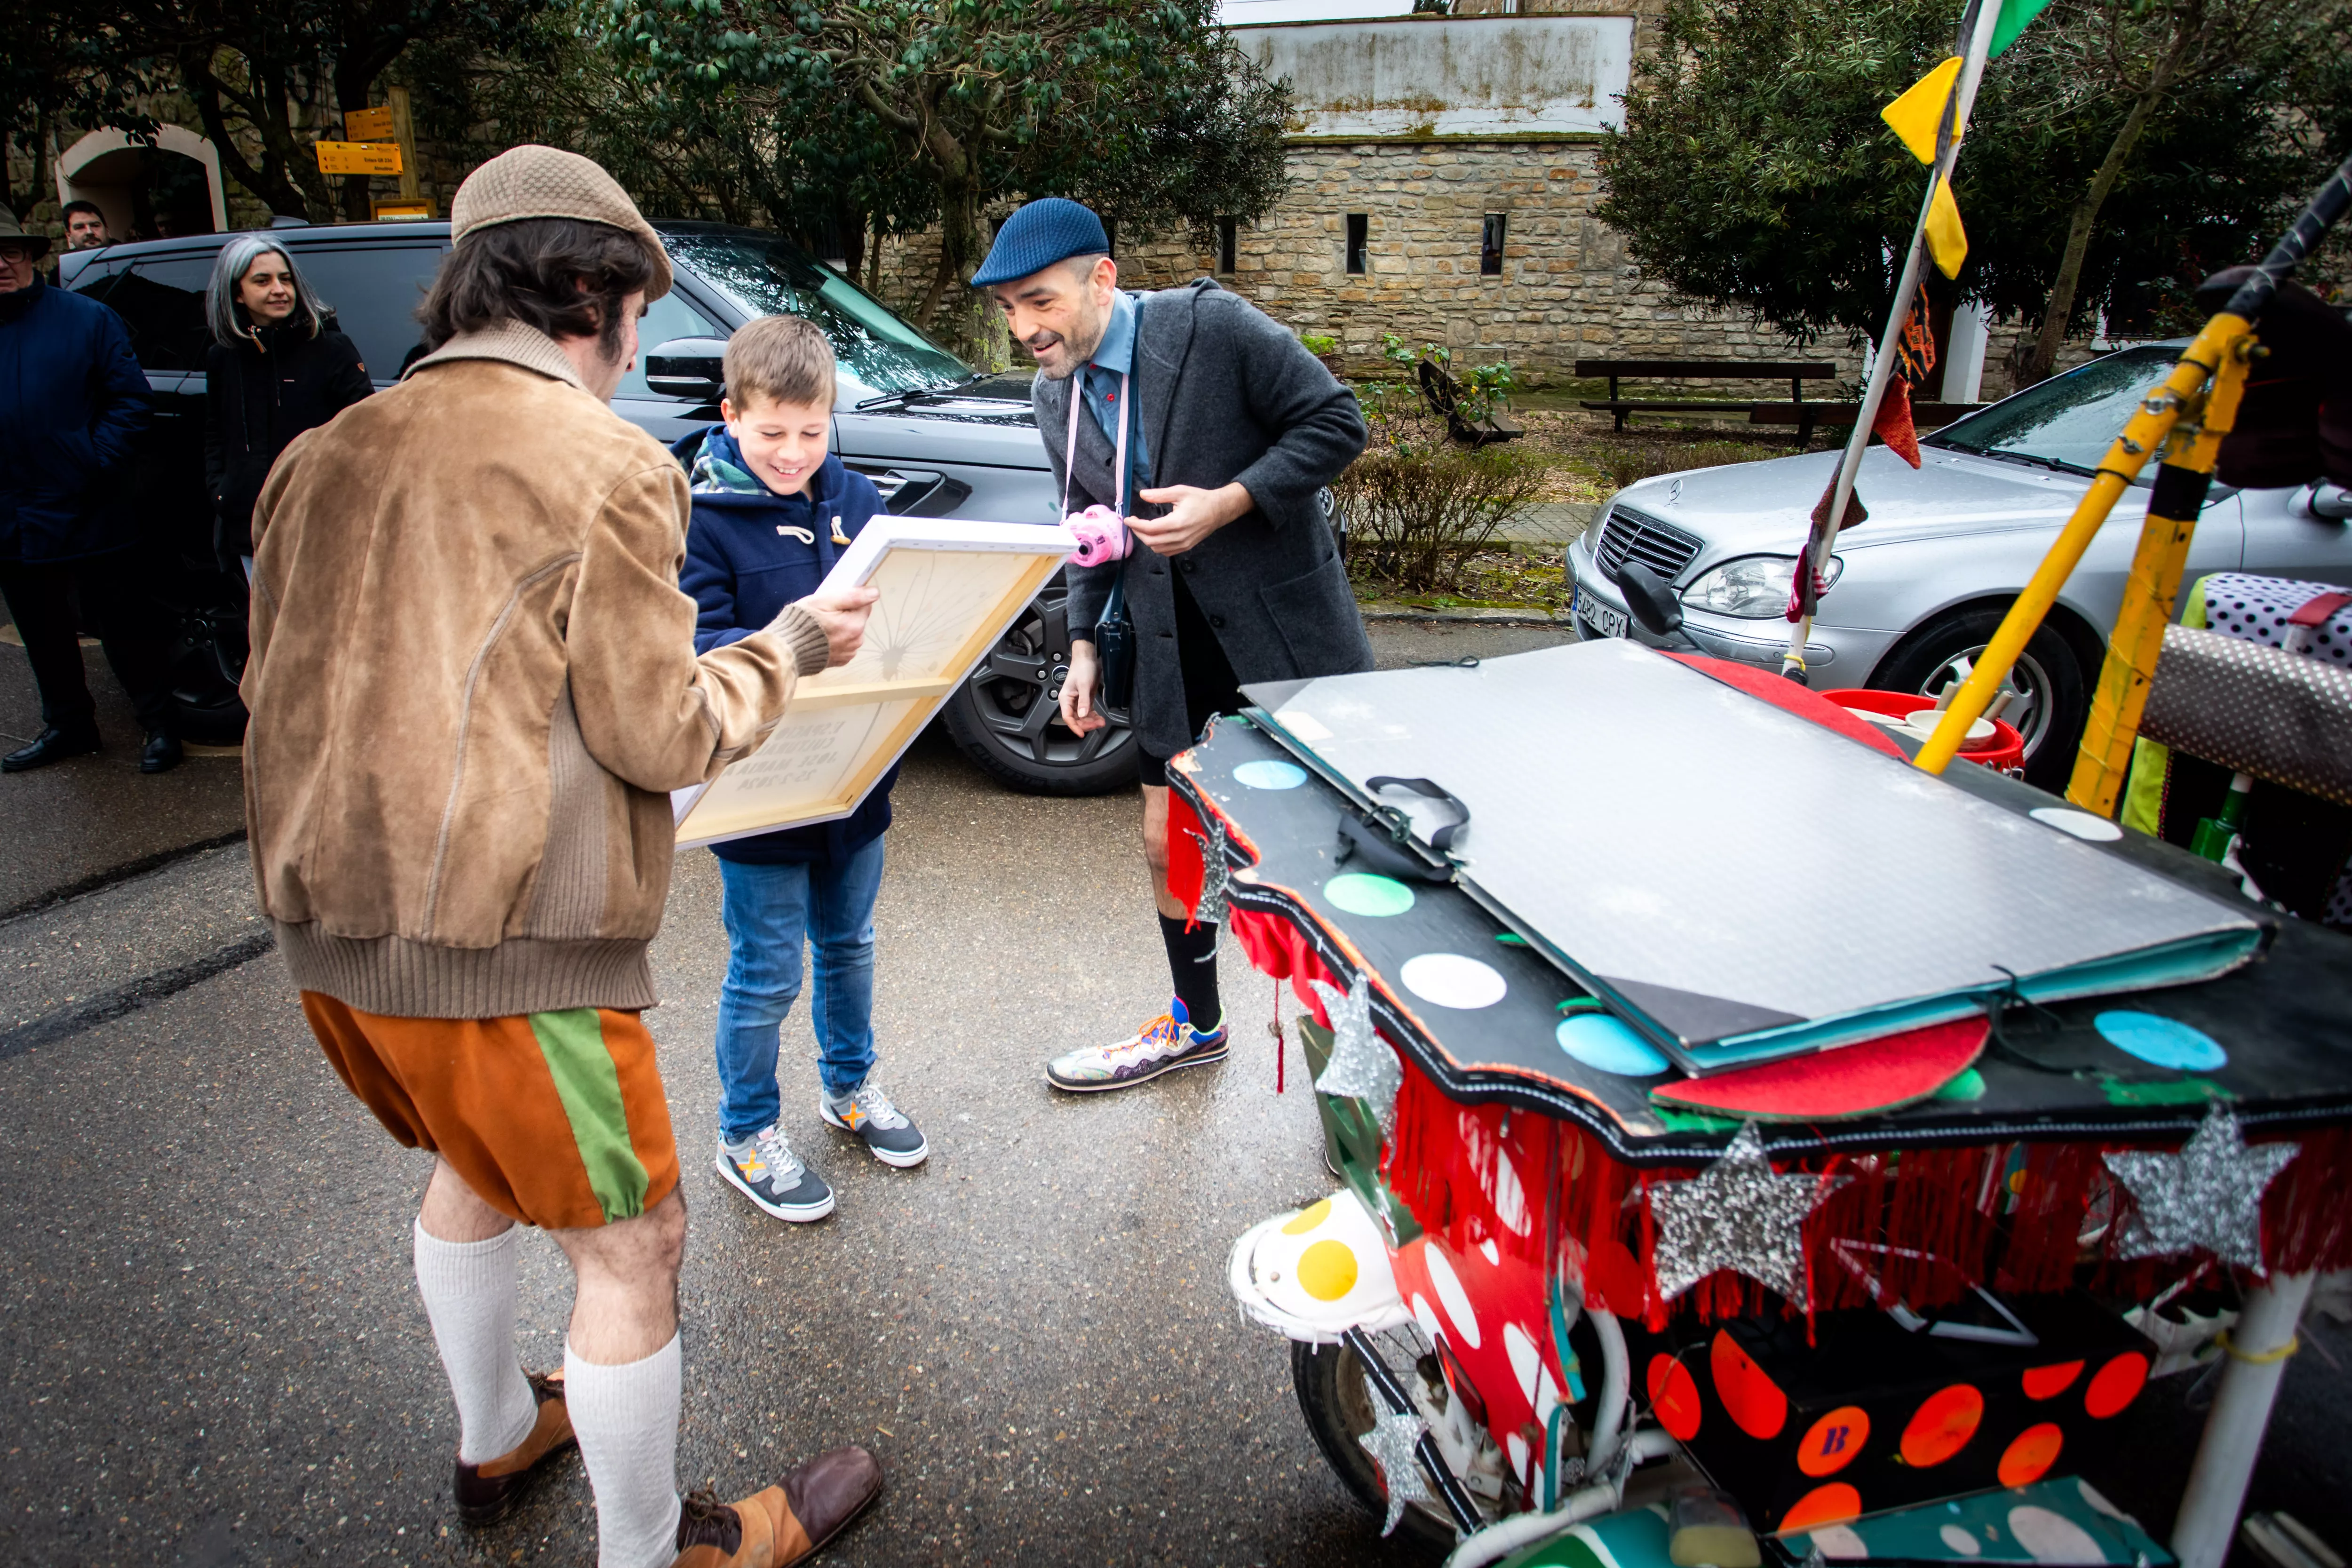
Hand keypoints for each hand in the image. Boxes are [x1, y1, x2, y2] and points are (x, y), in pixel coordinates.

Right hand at [794, 583, 879, 668]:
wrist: (787, 649)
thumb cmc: (803, 622)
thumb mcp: (825, 601)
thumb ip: (853, 597)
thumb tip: (875, 593)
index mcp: (855, 625)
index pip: (865, 606)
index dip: (850, 602)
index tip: (834, 604)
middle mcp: (856, 641)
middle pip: (857, 620)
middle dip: (845, 616)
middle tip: (823, 615)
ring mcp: (848, 653)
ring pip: (851, 633)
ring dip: (840, 629)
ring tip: (820, 628)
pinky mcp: (840, 661)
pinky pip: (844, 646)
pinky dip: (835, 642)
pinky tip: (821, 640)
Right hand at [1060, 638, 1106, 734]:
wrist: (1088, 657)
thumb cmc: (1082, 668)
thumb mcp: (1084, 685)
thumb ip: (1084, 701)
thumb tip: (1082, 715)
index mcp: (1065, 698)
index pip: (1067, 717)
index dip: (1074, 727)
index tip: (1082, 733)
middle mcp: (1070, 701)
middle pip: (1076, 719)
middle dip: (1086, 724)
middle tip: (1097, 725)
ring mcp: (1078, 700)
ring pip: (1083, 716)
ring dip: (1091, 721)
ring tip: (1101, 722)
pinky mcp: (1085, 698)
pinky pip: (1088, 711)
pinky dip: (1094, 716)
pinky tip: (1100, 719)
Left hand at [1127, 482, 1251, 555]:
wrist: (1219, 510)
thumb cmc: (1200, 499)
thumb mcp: (1180, 491)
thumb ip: (1159, 494)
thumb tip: (1143, 495)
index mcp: (1178, 522)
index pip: (1150, 528)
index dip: (1135, 525)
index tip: (1127, 519)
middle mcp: (1180, 537)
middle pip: (1151, 541)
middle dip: (1138, 532)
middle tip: (1133, 522)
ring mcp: (1184, 544)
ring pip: (1157, 549)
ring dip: (1146, 540)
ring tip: (1142, 528)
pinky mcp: (1186, 547)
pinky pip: (1166, 552)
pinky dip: (1156, 546)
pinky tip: (1154, 536)